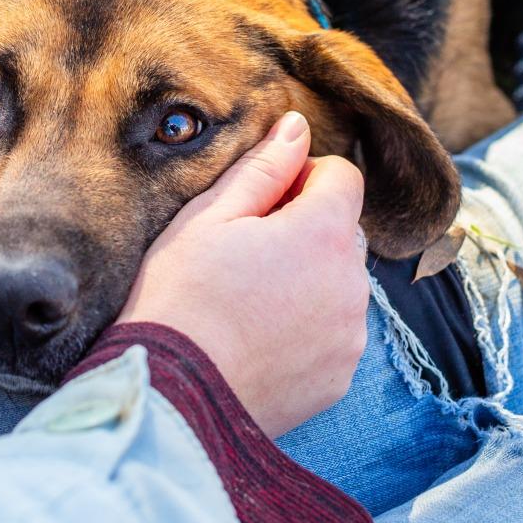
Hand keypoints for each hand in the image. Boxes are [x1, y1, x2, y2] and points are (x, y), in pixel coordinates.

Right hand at [120, 111, 368, 436]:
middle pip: (343, 230)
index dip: (301, 177)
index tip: (261, 201)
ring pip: (341, 282)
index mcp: (323, 233)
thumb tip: (296, 126)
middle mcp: (352, 283)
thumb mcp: (208, 217)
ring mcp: (350, 335)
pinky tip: (260, 336)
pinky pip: (336, 331)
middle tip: (246, 251)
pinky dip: (310, 325)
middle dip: (306, 227)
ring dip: (310, 277)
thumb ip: (262, 167)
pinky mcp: (339, 376)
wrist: (170, 396)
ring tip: (249, 299)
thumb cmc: (179, 297)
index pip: (342, 176)